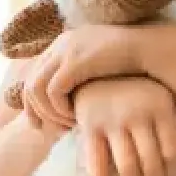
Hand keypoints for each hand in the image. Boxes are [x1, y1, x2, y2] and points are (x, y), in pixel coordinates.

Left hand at [23, 24, 139, 128]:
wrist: (146, 49)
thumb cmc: (127, 63)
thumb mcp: (95, 66)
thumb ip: (79, 76)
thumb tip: (68, 99)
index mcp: (62, 44)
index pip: (33, 74)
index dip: (33, 101)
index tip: (40, 122)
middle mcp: (58, 45)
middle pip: (29, 81)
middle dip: (33, 110)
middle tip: (43, 130)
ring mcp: (64, 51)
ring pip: (36, 88)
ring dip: (48, 112)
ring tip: (67, 125)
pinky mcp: (73, 62)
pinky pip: (53, 91)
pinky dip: (60, 108)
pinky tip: (75, 117)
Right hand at [75, 76, 175, 175]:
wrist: (92, 72)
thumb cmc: (132, 90)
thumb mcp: (160, 98)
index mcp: (159, 105)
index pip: (172, 151)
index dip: (174, 175)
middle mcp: (137, 113)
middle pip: (151, 163)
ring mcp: (112, 120)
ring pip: (128, 167)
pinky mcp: (90, 127)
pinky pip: (97, 164)